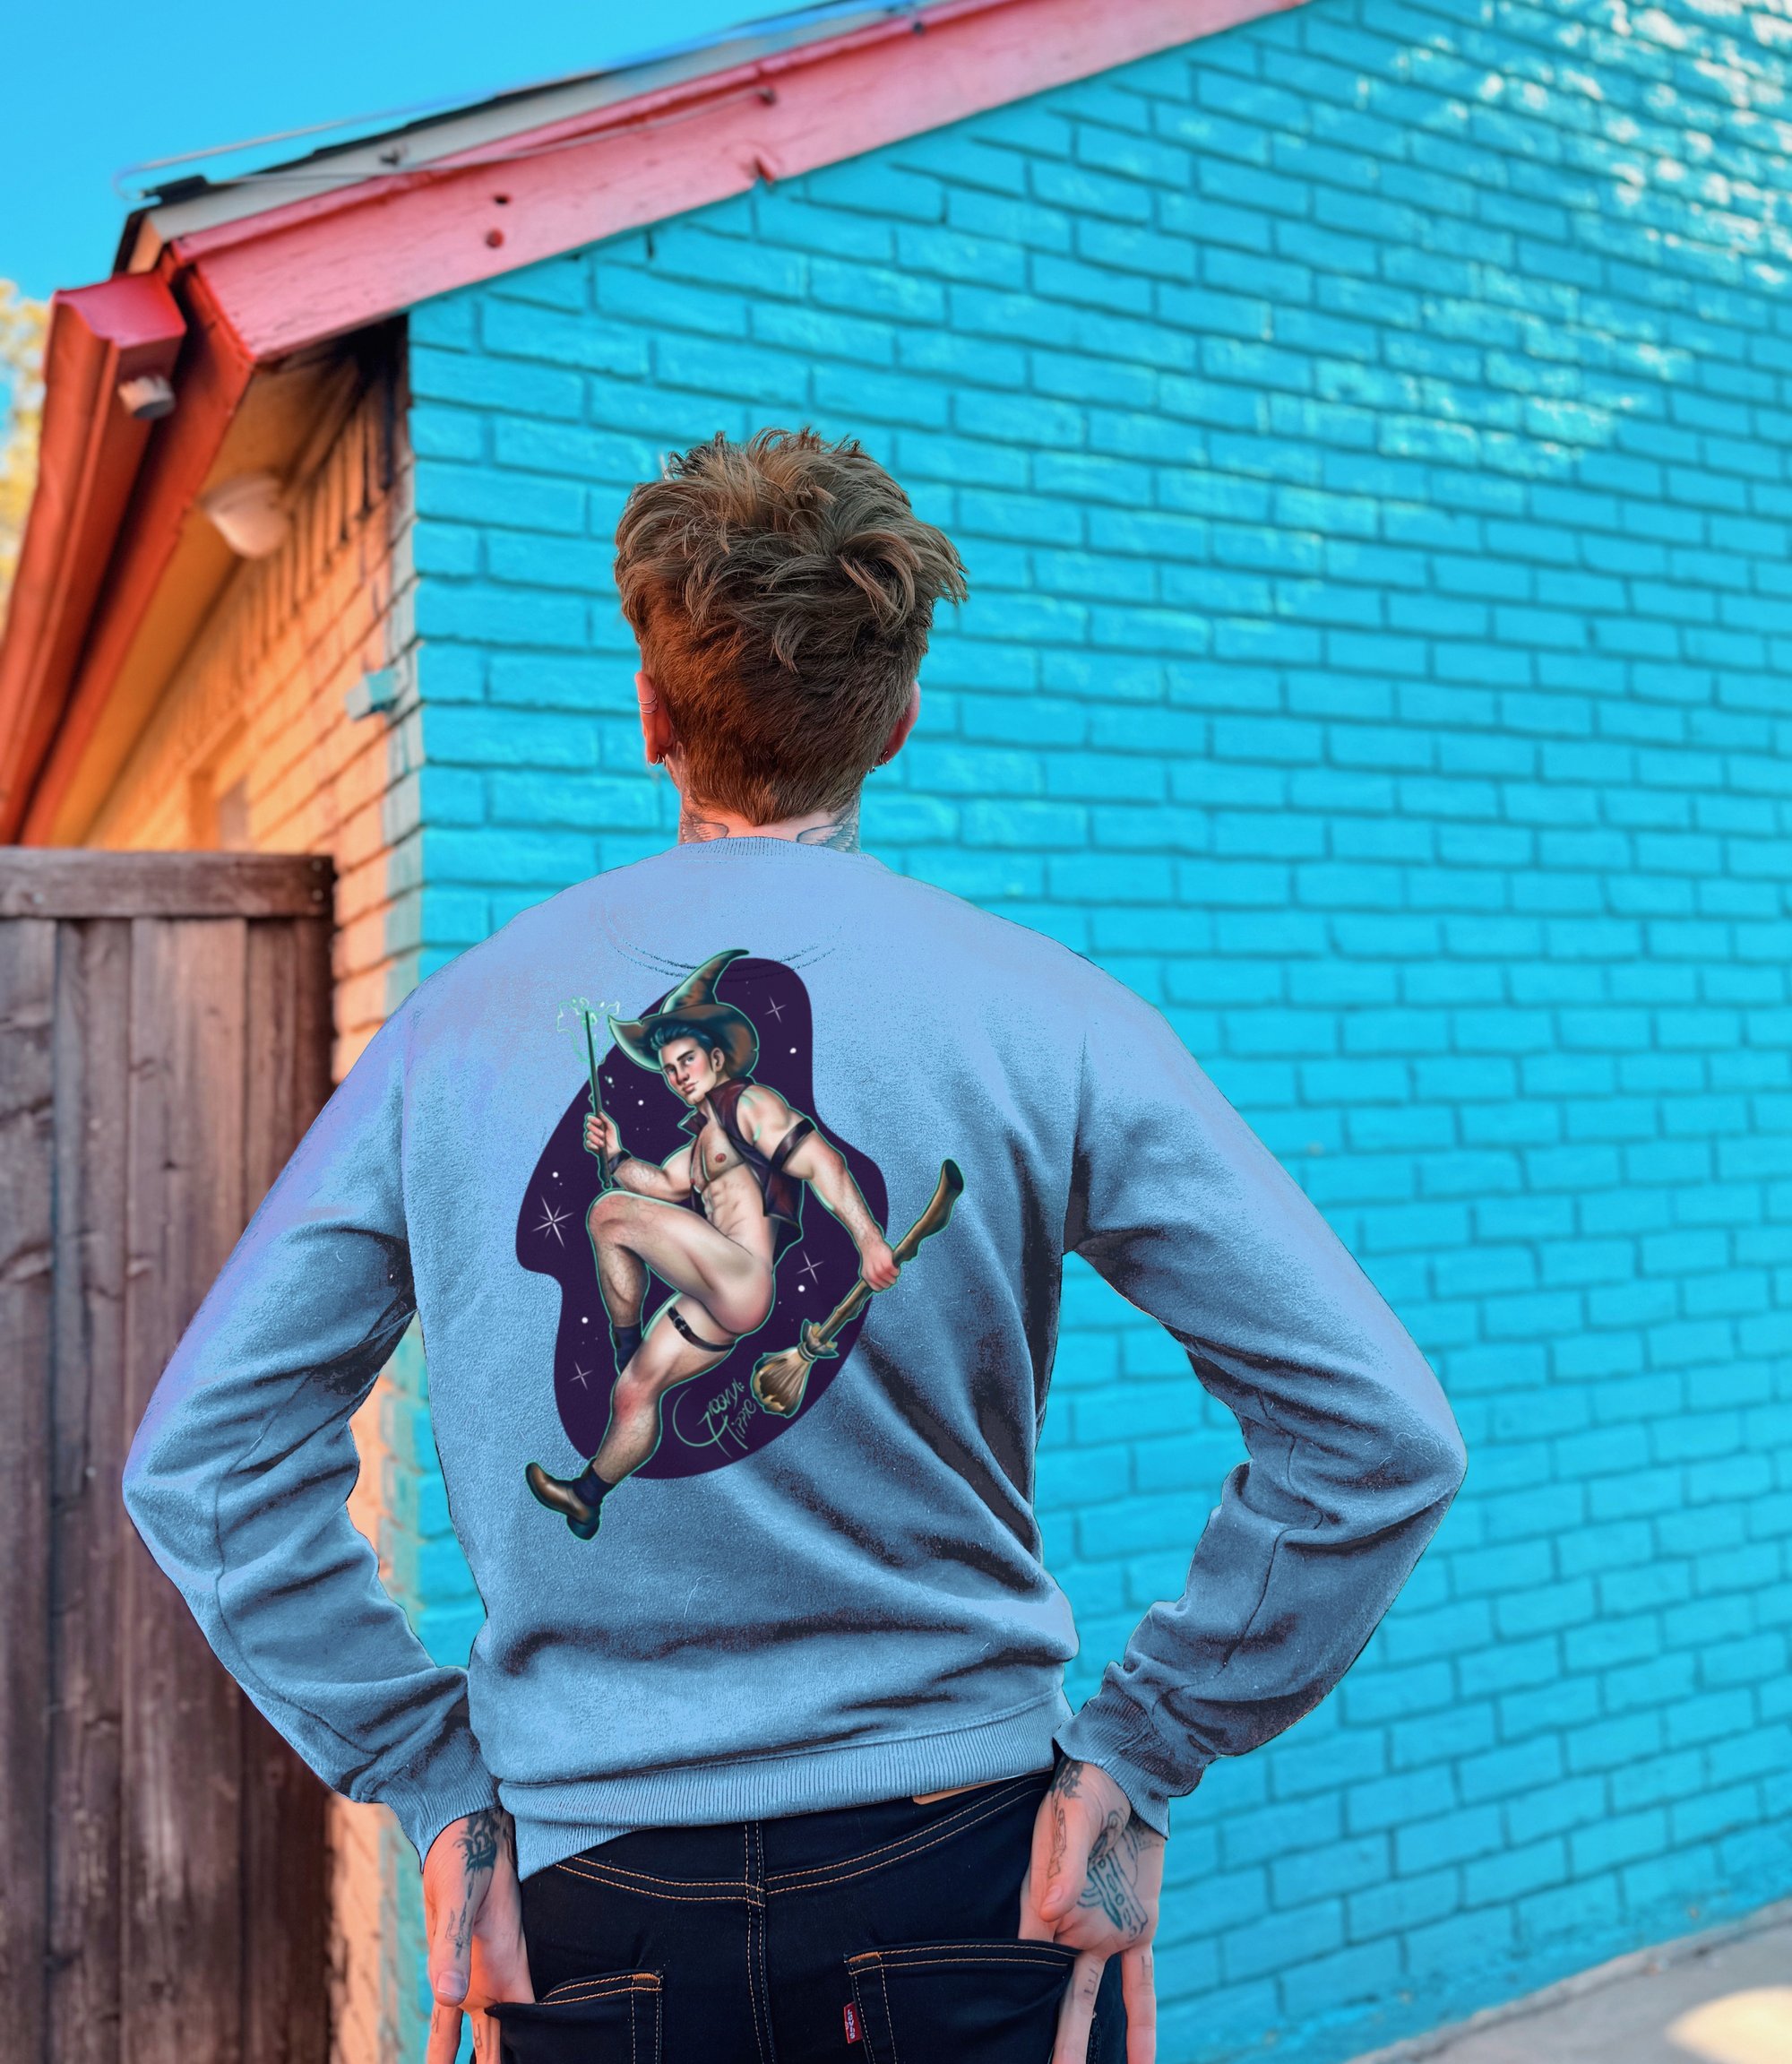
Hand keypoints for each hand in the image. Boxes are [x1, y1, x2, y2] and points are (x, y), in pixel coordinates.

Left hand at [423, 1807, 532, 2063]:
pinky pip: (449, 2028)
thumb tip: (447, 1999)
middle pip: (505, 2049)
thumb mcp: (458, 1899)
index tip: (540, 2063)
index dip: (531, 2055)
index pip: (525, 2035)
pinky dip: (445, 2052)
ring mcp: (476, 1982)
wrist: (460, 1830)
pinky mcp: (452, 1973)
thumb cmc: (465, 1857)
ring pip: (479, 2045)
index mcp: (506, 1974)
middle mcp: (496, 1985)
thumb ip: (452, 1949)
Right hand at [584, 1111, 619, 1163]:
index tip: (600, 1122)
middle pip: (588, 1125)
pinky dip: (594, 1145)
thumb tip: (600, 1112)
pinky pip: (588, 1143)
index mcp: (596, 1124)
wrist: (613, 1150)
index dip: (593, 1119)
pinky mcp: (589, 1145)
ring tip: (602, 1143)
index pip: (590, 1118)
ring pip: (588, 1135)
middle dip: (596, 1130)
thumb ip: (606, 1120)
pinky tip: (599, 1146)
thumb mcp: (611, 1127)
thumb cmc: (612, 1137)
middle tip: (603, 1134)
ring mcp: (589, 1137)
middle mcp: (591, 1130)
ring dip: (596, 1139)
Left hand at [859, 1237, 899, 1291]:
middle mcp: (873, 1275)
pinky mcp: (887, 1264)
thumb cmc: (871, 1254)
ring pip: (892, 1280)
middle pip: (886, 1285)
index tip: (886, 1281)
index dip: (883, 1285)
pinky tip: (895, 1267)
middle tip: (891, 1274)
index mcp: (867, 1277)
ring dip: (895, 1276)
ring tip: (894, 1270)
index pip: (877, 1289)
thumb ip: (873, 1276)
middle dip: (890, 1280)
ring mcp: (880, 1270)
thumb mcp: (869, 1267)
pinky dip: (897, 1270)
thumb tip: (881, 1285)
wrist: (870, 1243)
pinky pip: (896, 1273)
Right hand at [1018, 1761, 1162, 2063]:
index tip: (1001, 2030)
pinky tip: (1143, 2062)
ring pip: (1090, 1999)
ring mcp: (1105, 1930)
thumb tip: (1052, 1910)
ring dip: (1082, 2042)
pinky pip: (1139, 1984)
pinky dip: (1142, 2024)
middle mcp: (1069, 1924)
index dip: (1013, 1992)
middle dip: (1049, 2036)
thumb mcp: (1075, 1814)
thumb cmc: (1089, 1788)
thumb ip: (1065, 1860)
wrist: (1132, 1776)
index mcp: (1042, 1899)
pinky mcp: (1138, 1927)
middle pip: (1052, 1989)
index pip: (1024, 1955)